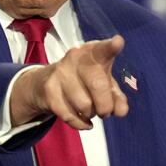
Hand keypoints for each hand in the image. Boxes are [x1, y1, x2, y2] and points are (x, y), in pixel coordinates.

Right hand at [10, 35, 128, 128]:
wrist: (44, 82)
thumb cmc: (83, 80)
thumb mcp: (103, 84)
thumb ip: (116, 97)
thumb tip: (121, 111)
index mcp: (93, 52)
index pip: (103, 50)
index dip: (111, 47)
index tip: (118, 42)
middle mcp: (75, 58)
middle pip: (98, 85)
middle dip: (105, 105)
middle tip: (105, 111)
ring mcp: (60, 74)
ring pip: (85, 105)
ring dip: (91, 114)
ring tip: (89, 109)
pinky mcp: (49, 91)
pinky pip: (71, 117)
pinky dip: (81, 123)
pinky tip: (83, 120)